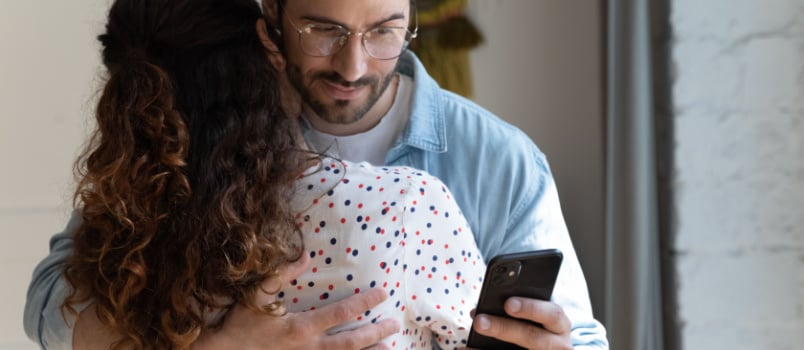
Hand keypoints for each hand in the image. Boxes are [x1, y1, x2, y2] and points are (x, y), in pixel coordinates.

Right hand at [193, 254, 399, 349]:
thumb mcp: (258, 294)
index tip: (382, 294)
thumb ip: (282, 273)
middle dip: (375, 333)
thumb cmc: (241, 324)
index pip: (342, 312)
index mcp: (302, 327)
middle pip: (351, 342)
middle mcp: (309, 349)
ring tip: (389, 348)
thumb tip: (306, 256)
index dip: (364, 302)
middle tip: (394, 325)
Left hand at [469, 297, 571, 349]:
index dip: (531, 308)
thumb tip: (480, 309)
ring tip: (467, 345)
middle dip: (504, 328)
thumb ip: (516, 308)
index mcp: (559, 324)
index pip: (552, 314)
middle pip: (532, 337)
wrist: (545, 349)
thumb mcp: (537, 318)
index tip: (508, 304)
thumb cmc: (537, 328)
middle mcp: (559, 344)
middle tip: (479, 321)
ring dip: (489, 348)